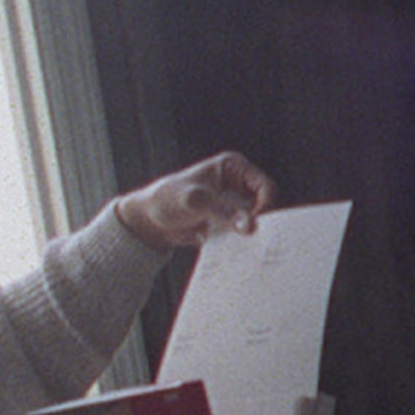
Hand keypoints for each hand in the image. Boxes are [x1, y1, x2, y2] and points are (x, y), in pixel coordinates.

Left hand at [112, 152, 272, 248]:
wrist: (149, 220)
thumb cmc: (168, 199)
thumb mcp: (196, 201)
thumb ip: (223, 211)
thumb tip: (250, 225)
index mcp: (233, 167)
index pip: (265, 186)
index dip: (265, 205)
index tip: (254, 223)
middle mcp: (237, 183)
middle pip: (264, 204)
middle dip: (259, 221)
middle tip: (251, 236)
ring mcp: (233, 203)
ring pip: (255, 220)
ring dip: (249, 233)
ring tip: (238, 243)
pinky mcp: (227, 221)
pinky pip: (242, 233)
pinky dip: (239, 241)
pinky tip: (231, 248)